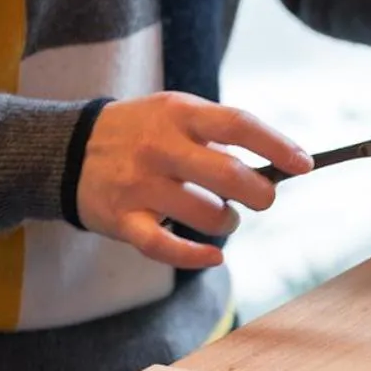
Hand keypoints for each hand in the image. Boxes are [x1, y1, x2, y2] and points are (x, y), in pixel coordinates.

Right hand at [76, 92, 311, 268]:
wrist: (66, 148)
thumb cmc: (144, 132)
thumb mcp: (178, 113)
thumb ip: (222, 134)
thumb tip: (281, 163)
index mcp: (179, 113)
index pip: (239, 125)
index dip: (277, 145)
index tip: (305, 164)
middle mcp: (158, 147)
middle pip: (228, 175)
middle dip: (260, 193)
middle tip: (264, 198)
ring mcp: (137, 184)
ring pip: (205, 213)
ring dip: (228, 220)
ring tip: (225, 215)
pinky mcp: (121, 219)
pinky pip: (163, 246)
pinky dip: (194, 256)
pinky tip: (214, 256)